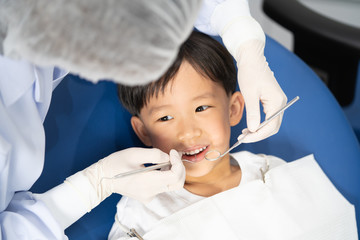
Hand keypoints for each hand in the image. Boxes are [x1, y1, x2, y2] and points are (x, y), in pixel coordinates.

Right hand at [67, 148, 184, 206]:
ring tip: (166, 159)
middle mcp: (151, 192)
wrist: (102, 178)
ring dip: (173, 171)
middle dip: (180, 168)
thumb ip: (155, 154)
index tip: (172, 152)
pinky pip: (163, 187)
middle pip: (177, 183)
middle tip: (173, 156)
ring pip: (171, 185)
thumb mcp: (135, 153)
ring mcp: (149, 196)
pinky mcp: (147, 196)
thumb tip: (168, 157)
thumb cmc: (116, 164)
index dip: (177, 163)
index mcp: (148, 182)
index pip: (174, 176)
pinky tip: (158, 168)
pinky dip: (165, 176)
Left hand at [236, 40, 286, 142]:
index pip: (271, 126)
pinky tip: (249, 127)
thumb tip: (253, 130)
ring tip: (244, 134)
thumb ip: (252, 113)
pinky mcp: (272, 101)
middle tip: (243, 138)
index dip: (258, 135)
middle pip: (272, 127)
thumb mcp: (249, 94)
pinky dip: (259, 124)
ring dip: (258, 130)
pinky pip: (268, 117)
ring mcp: (277, 102)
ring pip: (270, 124)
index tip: (245, 139)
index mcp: (277, 102)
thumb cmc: (250, 73)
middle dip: (258, 135)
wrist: (252, 59)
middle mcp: (280, 103)